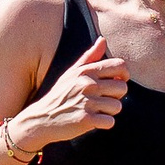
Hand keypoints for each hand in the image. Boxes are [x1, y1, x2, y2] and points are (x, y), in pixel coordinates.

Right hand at [13, 35, 127, 148]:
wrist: (41, 119)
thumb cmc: (60, 95)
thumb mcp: (72, 73)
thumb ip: (90, 56)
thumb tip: (103, 39)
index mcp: (86, 71)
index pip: (120, 65)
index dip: (123, 75)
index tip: (116, 83)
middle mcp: (87, 84)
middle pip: (122, 88)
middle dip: (116, 96)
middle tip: (102, 100)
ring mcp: (86, 102)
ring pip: (117, 107)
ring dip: (109, 112)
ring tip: (95, 111)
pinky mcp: (85, 120)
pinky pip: (110, 122)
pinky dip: (104, 124)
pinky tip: (93, 121)